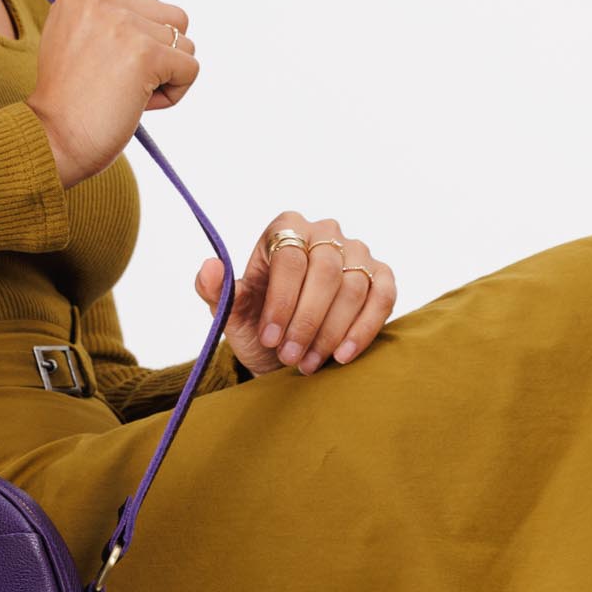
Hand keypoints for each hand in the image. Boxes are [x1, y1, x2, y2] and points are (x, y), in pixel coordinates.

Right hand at [27, 0, 198, 188]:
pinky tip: (138, 105)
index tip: (96, 67)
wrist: (50, 140)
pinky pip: (190, 68)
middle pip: (171, 19)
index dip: (133, 43)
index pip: (145, 3)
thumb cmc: (65, 101)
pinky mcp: (145, 53)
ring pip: (184, 44)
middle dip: (156, 56)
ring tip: (125, 94)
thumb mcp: (77, 42)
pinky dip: (172, 95)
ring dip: (164, 76)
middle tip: (115, 83)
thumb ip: (111, 10)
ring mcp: (123, 24)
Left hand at [194, 212, 396, 376]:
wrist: (286, 348)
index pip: (288, 257)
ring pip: (353, 287)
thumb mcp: (231, 313)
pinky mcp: (381, 276)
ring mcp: (357, 252)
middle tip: (289, 356)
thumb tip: (210, 268)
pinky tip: (341, 356)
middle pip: (324, 271)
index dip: (280, 301)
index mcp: (283, 228)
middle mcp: (324, 231)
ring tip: (307, 363)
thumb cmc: (258, 322)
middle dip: (306, 320)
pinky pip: (382, 298)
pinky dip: (363, 329)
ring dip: (330, 331)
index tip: (269, 338)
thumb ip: (216, 291)